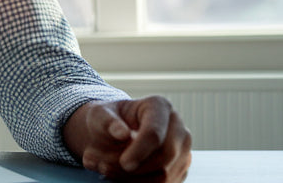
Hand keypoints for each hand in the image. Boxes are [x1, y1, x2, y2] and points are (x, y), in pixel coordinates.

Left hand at [63, 96, 191, 182]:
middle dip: (136, 168)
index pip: (155, 133)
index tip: (123, 163)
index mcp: (159, 106)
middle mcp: (178, 127)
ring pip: (165, 175)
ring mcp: (182, 149)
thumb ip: (108, 122)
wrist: (113, 133)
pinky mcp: (180, 168)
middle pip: (166, 155)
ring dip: (134, 179)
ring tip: (107, 169)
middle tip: (106, 167)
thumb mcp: (99, 116)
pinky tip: (121, 176)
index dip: (140, 151)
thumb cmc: (107, 121)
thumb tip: (122, 134)